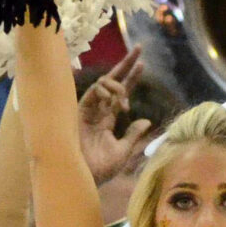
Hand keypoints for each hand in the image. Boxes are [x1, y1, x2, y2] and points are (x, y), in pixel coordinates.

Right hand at [77, 50, 153, 182]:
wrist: (84, 177)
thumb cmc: (100, 169)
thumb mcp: (123, 151)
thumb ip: (133, 135)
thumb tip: (146, 121)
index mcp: (107, 119)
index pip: (122, 93)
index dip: (132, 77)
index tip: (144, 63)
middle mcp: (98, 111)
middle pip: (112, 81)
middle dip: (126, 64)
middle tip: (139, 49)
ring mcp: (88, 109)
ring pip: (103, 83)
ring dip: (117, 86)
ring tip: (124, 100)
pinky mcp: (79, 111)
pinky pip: (93, 91)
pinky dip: (105, 91)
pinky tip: (114, 100)